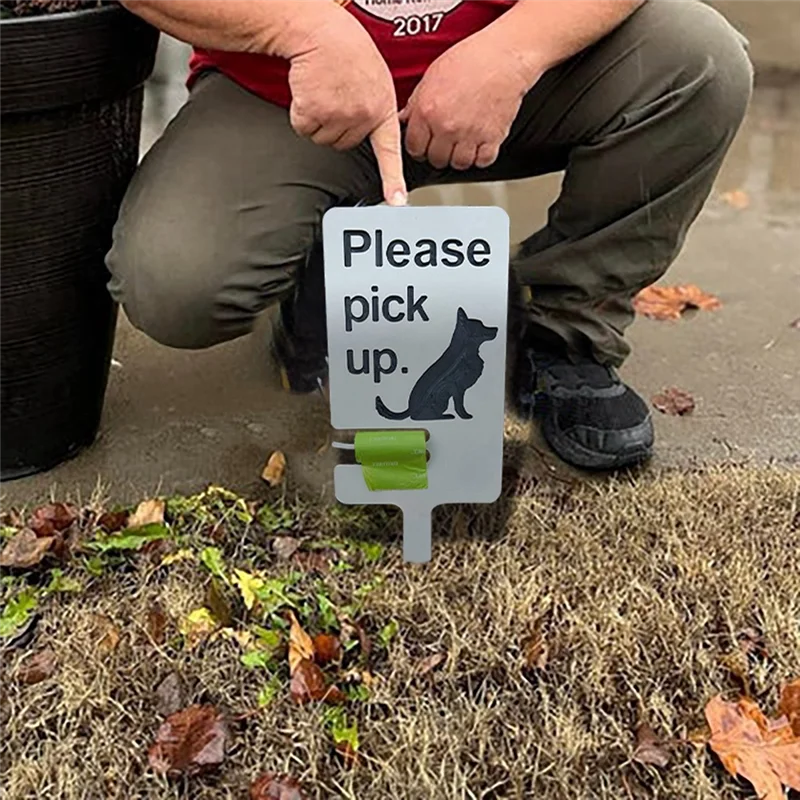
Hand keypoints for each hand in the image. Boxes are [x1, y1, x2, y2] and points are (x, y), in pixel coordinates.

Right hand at [288, 10, 405, 204]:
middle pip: (343, 144)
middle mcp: (364, 116)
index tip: (397, 202)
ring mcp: (340, 116)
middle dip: (336, 125)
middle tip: (337, 97)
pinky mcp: (315, 112)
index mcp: (382, 110)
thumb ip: (377, 110)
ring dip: (318, 119)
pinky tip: (310, 92)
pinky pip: (304, 129)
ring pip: (323, 139)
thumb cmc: (347, 52)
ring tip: (325, 92)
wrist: (322, 32)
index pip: (390, 152)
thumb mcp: (376, 81)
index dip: (393, 180)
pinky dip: (301, 114)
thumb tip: (374, 133)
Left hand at [400, 36, 533, 170]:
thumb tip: (403, 119)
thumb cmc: (470, 60)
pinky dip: (481, 156)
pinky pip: (483, 161)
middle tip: (445, 143)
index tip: (425, 145)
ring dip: (460, 157)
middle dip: (439, 153)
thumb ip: (416, 103)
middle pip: (436, 159)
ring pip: (459, 164)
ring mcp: (470, 134)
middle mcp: (447, 126)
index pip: (414, 148)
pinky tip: (480, 144)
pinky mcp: (492, 137)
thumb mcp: (432, 76)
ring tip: (463, 144)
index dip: (419, 148)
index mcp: (427, 110)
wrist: (504, 56)